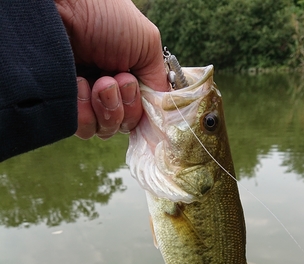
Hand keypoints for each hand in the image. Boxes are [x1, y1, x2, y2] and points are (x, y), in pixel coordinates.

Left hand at [55, 0, 168, 139]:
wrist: (61, 5)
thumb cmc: (104, 14)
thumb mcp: (147, 44)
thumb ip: (159, 82)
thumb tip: (162, 114)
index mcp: (129, 75)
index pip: (144, 113)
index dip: (141, 108)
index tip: (130, 83)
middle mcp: (109, 89)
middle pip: (126, 125)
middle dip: (123, 107)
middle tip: (111, 80)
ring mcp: (86, 99)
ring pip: (106, 130)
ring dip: (106, 108)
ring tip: (95, 81)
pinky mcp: (66, 106)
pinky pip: (84, 129)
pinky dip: (84, 112)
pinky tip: (79, 84)